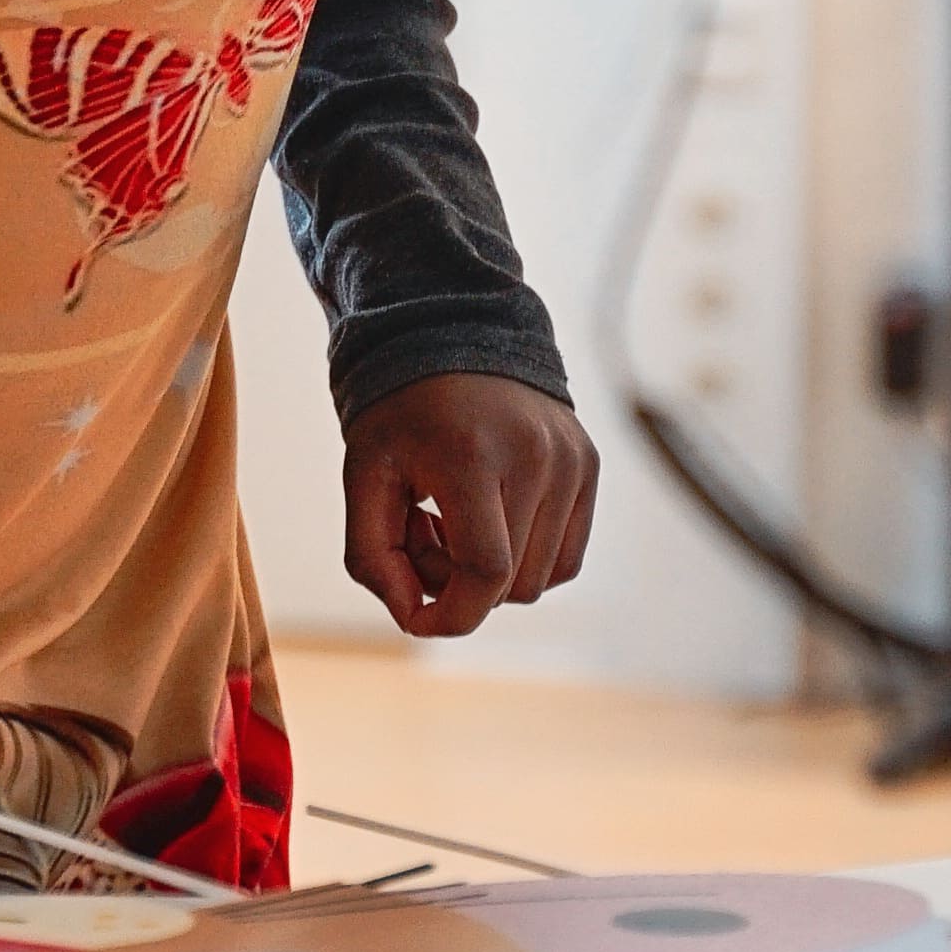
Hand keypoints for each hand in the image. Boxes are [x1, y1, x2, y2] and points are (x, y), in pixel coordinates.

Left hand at [340, 371, 596, 635]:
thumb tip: (414, 616)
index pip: (485, 572)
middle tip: (425, 535)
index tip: (418, 619)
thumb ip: (372, 555)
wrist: (453, 333)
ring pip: (542, 579)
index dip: (451, 615)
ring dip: (494, 574)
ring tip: (456, 522)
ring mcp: (571, 458)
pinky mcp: (589, 463)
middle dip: (460, 585)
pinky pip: (567, 557)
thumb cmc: (400, 412)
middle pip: (511, 584)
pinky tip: (492, 520)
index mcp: (472, 454)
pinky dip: (527, 560)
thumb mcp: (362, 476)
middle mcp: (535, 455)